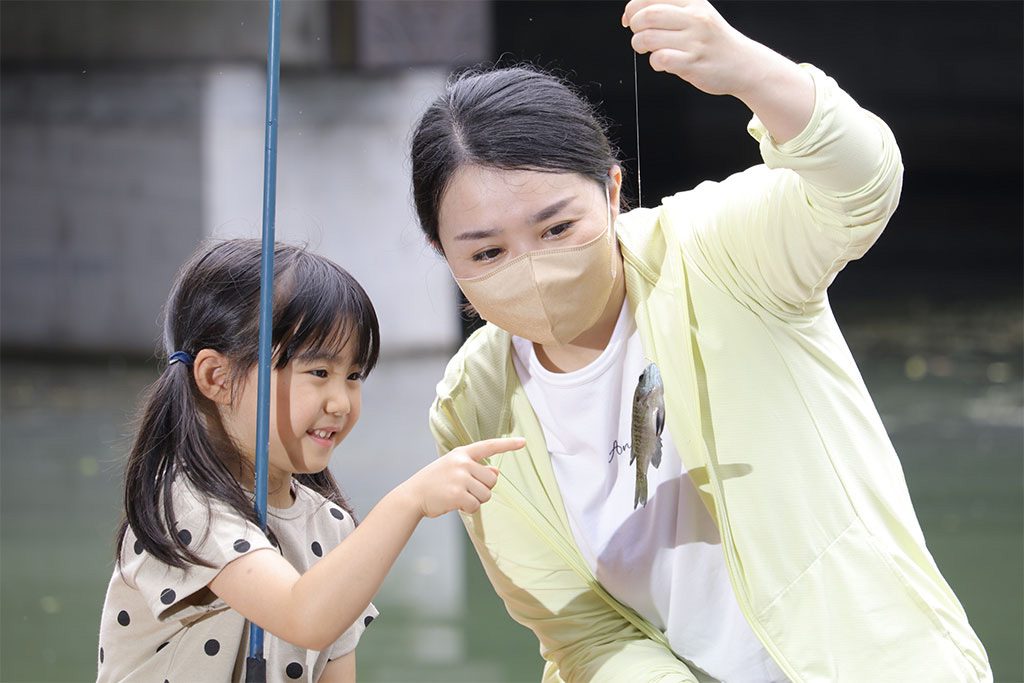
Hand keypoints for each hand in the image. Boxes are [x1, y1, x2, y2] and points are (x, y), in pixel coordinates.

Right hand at [404, 437, 525, 517]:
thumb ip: (475, 468)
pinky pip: (476, 505)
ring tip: (460, 497)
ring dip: (476, 500)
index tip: (523, 442)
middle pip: (492, 479)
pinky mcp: (457, 494)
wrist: (413, 495)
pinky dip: (469, 509)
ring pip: (486, 494)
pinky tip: (456, 505)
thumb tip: (496, 471)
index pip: (489, 446)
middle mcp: (462, 463)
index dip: (507, 444)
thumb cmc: (436, 482)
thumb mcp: (454, 468)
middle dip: (484, 489)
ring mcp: (459, 478)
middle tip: (467, 491)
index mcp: (462, 453)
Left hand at [622, 0, 764, 97]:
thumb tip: (633, 14)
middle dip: (634, 26)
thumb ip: (671, 9)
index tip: (630, 19)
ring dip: (640, 45)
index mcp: (693, 2)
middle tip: (639, 35)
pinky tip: (663, 63)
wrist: (745, 64)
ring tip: (648, 50)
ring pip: (649, 38)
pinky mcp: (693, 63)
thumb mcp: (698, 14)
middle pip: (647, 15)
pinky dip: (654, 62)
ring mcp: (695, 41)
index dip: (633, 7)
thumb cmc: (714, 42)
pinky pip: (660, 59)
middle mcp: (695, 18)